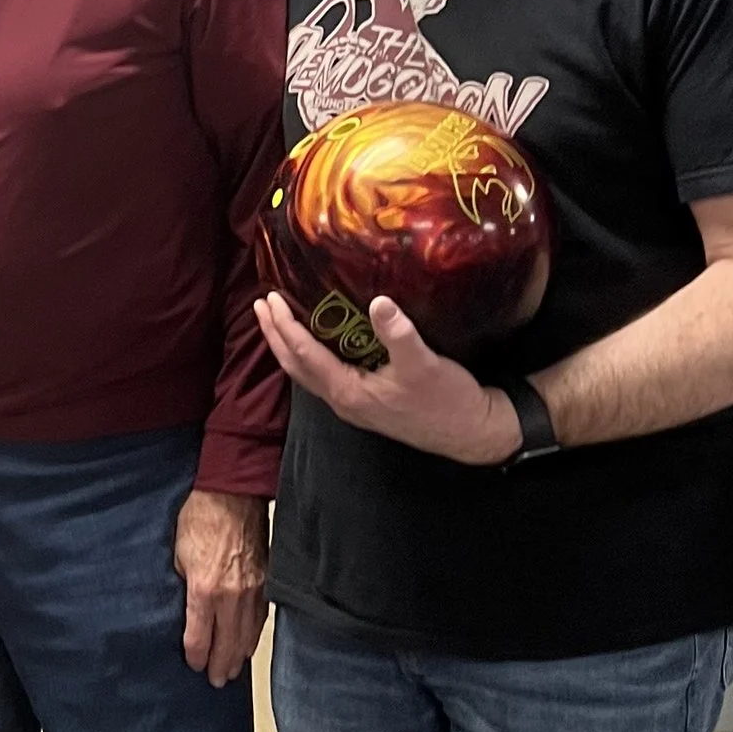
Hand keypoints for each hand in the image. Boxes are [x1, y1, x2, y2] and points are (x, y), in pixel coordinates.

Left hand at [173, 486, 269, 688]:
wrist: (233, 494)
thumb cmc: (200, 519)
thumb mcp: (178, 555)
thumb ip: (184, 587)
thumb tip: (187, 610)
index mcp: (204, 590)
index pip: (200, 638)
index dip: (195, 656)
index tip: (193, 665)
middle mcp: (231, 596)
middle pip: (227, 644)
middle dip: (220, 665)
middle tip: (216, 682)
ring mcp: (253, 590)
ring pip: (248, 635)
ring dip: (239, 656)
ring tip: (232, 671)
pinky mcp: (267, 582)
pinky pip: (261, 618)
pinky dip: (254, 636)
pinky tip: (249, 645)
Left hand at [256, 289, 522, 466]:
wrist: (470, 432)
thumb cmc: (446, 401)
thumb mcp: (424, 364)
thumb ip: (399, 334)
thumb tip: (379, 302)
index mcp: (348, 391)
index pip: (304, 354)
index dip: (285, 326)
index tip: (271, 299)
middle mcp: (343, 400)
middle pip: (295, 365)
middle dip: (275, 335)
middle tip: (261, 304)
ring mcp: (353, 404)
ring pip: (307, 373)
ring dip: (289, 346)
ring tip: (278, 320)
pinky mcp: (365, 402)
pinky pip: (324, 375)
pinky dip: (310, 355)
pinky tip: (317, 340)